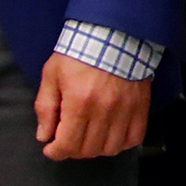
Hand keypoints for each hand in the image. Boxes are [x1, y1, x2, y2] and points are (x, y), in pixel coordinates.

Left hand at [35, 54, 150, 159]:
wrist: (114, 33)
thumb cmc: (79, 52)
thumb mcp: (52, 74)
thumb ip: (45, 107)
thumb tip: (44, 136)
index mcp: (80, 102)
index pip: (67, 145)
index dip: (55, 152)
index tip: (51, 147)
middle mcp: (104, 109)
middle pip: (88, 150)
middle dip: (73, 150)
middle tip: (68, 140)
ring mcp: (126, 108)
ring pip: (112, 148)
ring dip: (97, 149)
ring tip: (90, 138)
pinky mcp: (141, 104)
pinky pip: (135, 136)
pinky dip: (123, 142)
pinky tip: (112, 135)